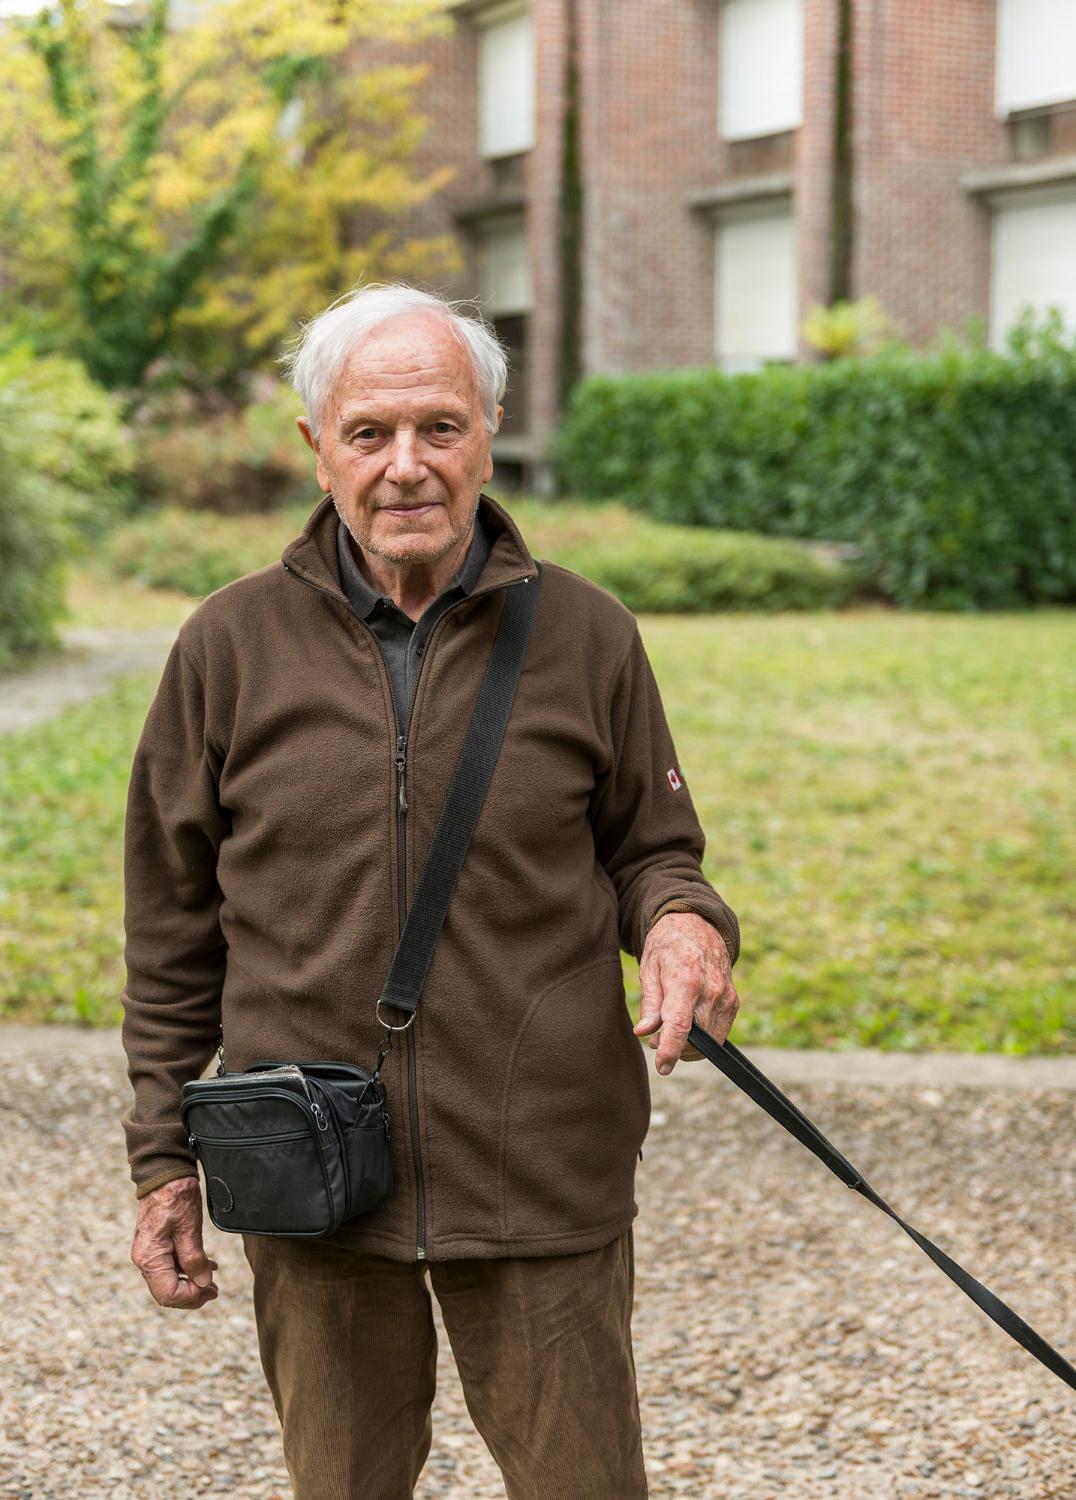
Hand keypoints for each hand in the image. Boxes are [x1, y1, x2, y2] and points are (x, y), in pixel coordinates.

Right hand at [131, 1175, 218, 1309]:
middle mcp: (145, 1259)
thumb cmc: (176, 1198)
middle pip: (166, 1292)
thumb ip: (194, 1259)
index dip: (191, 1297)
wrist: (165, 1174)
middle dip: (191, 1295)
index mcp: (150, 1258)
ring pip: (169, 1281)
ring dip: (191, 1283)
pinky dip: (187, 1270)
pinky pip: (170, 1267)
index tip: (212, 1290)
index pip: (168, 1294)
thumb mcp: (189, 1228)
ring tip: (213, 1281)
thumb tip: (203, 1284)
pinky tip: (207, 1266)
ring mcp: (149, 1253)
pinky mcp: (156, 1246)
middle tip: (214, 1290)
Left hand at [633, 911, 739, 1074]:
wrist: (697, 925)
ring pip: (711, 1040)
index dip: (671, 1051)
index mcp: (686, 980)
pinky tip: (689, 1027)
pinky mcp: (734, 1002)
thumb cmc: (668, 945)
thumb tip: (644, 1032)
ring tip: (670, 1033)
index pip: (681, 1026)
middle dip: (676, 1048)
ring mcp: (726, 997)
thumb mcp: (649, 968)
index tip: (662, 1067)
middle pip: (697, 1038)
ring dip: (690, 1046)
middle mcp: (711, 991)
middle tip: (655, 1040)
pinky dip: (704, 1037)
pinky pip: (720, 1031)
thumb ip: (650, 1002)